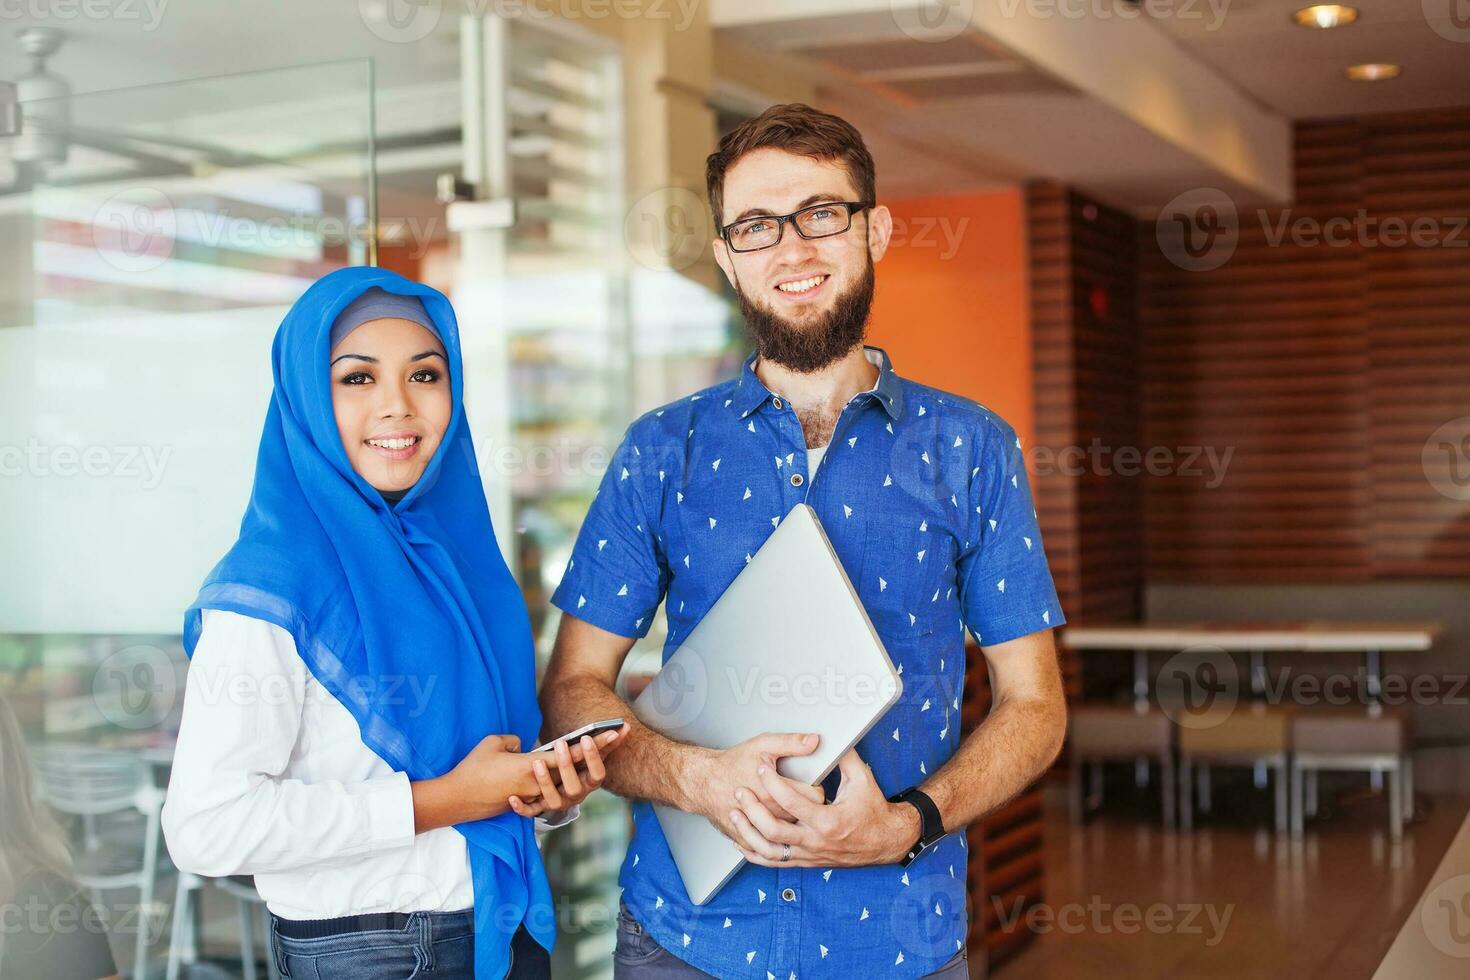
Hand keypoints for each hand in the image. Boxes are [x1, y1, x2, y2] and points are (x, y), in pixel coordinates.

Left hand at [508, 723, 628, 817]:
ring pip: (554, 800)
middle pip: (575, 786)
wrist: (556, 786)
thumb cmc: (575, 766)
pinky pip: (531, 813)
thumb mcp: (588, 756)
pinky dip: (522, 809)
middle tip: (560, 744)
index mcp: (590, 782)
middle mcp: (576, 796)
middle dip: (567, 765)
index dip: (594, 758)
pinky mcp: (540, 808)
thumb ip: (605, 743)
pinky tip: (513, 798)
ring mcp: (559, 803)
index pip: (598, 774)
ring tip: (537, 762)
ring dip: (546, 782)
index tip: (585, 738)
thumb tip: (627, 726)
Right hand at [685, 732, 823, 842]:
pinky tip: (777, 827)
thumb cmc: (731, 764)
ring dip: (794, 825)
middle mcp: (769, 814)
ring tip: (791, 812)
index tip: (811, 785)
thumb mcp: (763, 745)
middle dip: (807, 809)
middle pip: (805, 819)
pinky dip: (776, 839)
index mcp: (776, 792)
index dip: (816, 790)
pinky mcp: (749, 840)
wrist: (704, 782)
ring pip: (791, 837)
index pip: (815, 798)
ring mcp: (758, 830)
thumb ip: (791, 743)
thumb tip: (813, 741)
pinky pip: (771, 848)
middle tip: (801, 799)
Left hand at [727, 749, 922, 867]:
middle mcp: (816, 842)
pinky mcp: (807, 862)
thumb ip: (842, 757)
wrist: (885, 842)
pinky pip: (775, 863)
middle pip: (773, 830)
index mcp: (828, 821)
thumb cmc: (873, 811)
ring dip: (748, 833)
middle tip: (740, 792)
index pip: (792, 802)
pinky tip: (743, 841)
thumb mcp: (861, 779)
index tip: (762, 769)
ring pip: (769, 851)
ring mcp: (810, 855)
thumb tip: (825, 738)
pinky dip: (755, 853)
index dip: (773, 783)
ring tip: (736, 814)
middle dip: (753, 810)